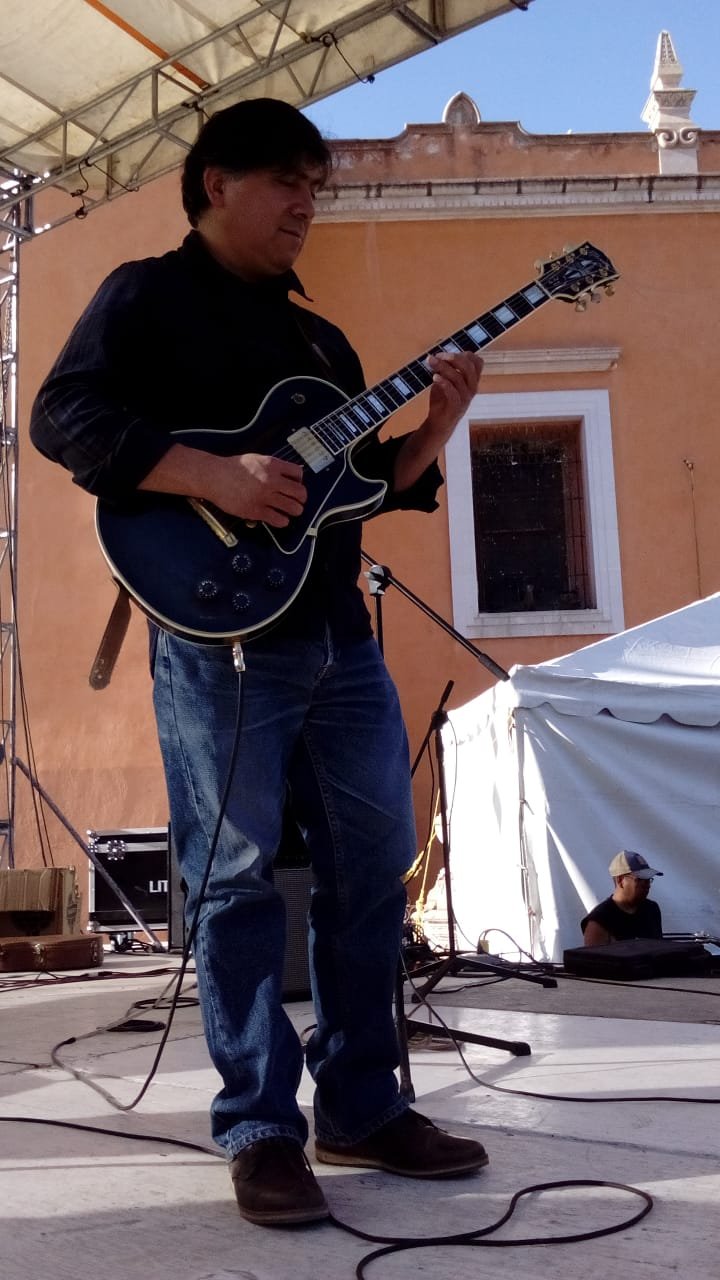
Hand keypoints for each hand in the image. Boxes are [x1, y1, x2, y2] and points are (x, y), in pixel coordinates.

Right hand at [139, 445, 306, 526]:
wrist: (214, 477)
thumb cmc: (232, 468)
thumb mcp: (257, 459)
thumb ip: (273, 466)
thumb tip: (290, 473)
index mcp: (272, 465)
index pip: (298, 474)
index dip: (299, 481)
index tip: (295, 485)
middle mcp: (272, 480)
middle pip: (300, 493)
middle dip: (301, 499)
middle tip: (297, 501)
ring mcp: (265, 497)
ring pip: (293, 508)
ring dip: (295, 511)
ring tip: (290, 511)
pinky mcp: (256, 511)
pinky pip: (279, 520)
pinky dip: (282, 521)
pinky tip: (280, 519)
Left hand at [425, 352, 482, 437]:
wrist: (439, 423)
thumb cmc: (443, 400)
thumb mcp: (445, 381)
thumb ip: (445, 369)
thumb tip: (436, 355)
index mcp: (472, 380)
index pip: (478, 362)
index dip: (465, 354)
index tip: (448, 353)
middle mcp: (472, 388)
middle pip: (469, 367)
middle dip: (453, 358)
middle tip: (438, 355)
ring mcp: (465, 398)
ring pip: (459, 378)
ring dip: (443, 368)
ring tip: (431, 363)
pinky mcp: (456, 407)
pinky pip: (453, 392)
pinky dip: (443, 383)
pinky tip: (434, 377)